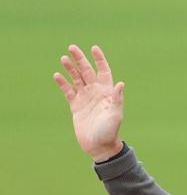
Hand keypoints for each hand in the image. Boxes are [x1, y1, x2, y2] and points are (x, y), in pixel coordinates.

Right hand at [53, 45, 124, 161]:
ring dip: (70, 69)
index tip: (94, 48)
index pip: (104, 72)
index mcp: (107, 93)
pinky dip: (62, 83)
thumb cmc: (110, 131)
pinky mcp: (75, 106)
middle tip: (72, 47)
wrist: (99, 146)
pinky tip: (57, 75)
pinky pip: (68, 91)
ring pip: (76, 79)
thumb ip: (117, 99)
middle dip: (80, 59)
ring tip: (64, 59)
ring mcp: (85, 98)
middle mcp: (96, 93)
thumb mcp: (115, 115)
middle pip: (87, 71)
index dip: (99, 60)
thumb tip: (120, 84)